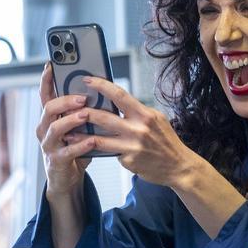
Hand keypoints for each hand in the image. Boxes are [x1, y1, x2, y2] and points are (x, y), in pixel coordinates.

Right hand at [37, 64, 98, 197]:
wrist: (66, 178)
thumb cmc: (74, 147)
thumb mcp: (77, 126)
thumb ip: (83, 111)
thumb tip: (102, 92)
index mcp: (50, 117)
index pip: (45, 94)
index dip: (46, 79)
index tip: (51, 65)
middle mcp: (45, 128)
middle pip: (49, 108)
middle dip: (65, 100)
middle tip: (82, 97)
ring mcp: (49, 144)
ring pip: (54, 128)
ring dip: (70, 120)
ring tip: (85, 115)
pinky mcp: (56, 160)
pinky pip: (67, 151)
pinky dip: (80, 144)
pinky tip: (92, 140)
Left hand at [73, 76, 198, 186]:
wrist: (179, 167)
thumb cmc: (166, 141)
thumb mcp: (155, 119)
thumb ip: (136, 111)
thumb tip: (114, 100)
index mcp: (145, 114)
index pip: (119, 95)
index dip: (101, 86)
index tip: (87, 80)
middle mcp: (138, 129)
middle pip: (103, 117)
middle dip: (84, 112)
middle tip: (70, 109)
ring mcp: (132, 146)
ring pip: (99, 139)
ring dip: (81, 136)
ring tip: (68, 133)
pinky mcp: (128, 161)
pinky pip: (108, 153)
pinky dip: (97, 151)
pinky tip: (85, 150)